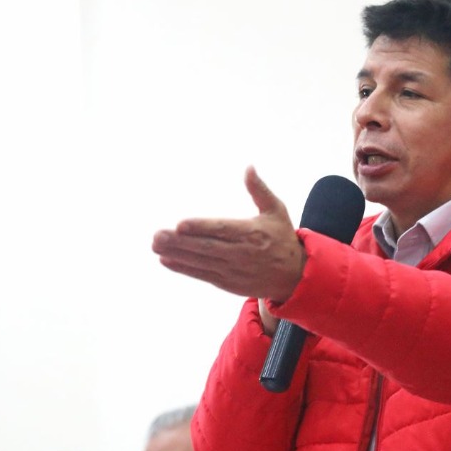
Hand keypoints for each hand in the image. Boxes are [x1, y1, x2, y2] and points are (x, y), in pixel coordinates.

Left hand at [153, 167, 304, 303]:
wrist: (294, 276)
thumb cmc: (281, 238)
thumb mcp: (276, 210)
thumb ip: (259, 190)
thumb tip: (248, 167)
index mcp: (253, 233)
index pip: (222, 230)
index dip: (201, 228)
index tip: (180, 224)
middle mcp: (242, 253)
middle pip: (206, 247)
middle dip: (180, 242)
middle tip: (157, 235)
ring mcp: (234, 270)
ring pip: (201, 262)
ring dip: (176, 254)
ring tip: (155, 245)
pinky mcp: (228, 283)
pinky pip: (202, 275)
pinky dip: (183, 268)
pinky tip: (166, 259)